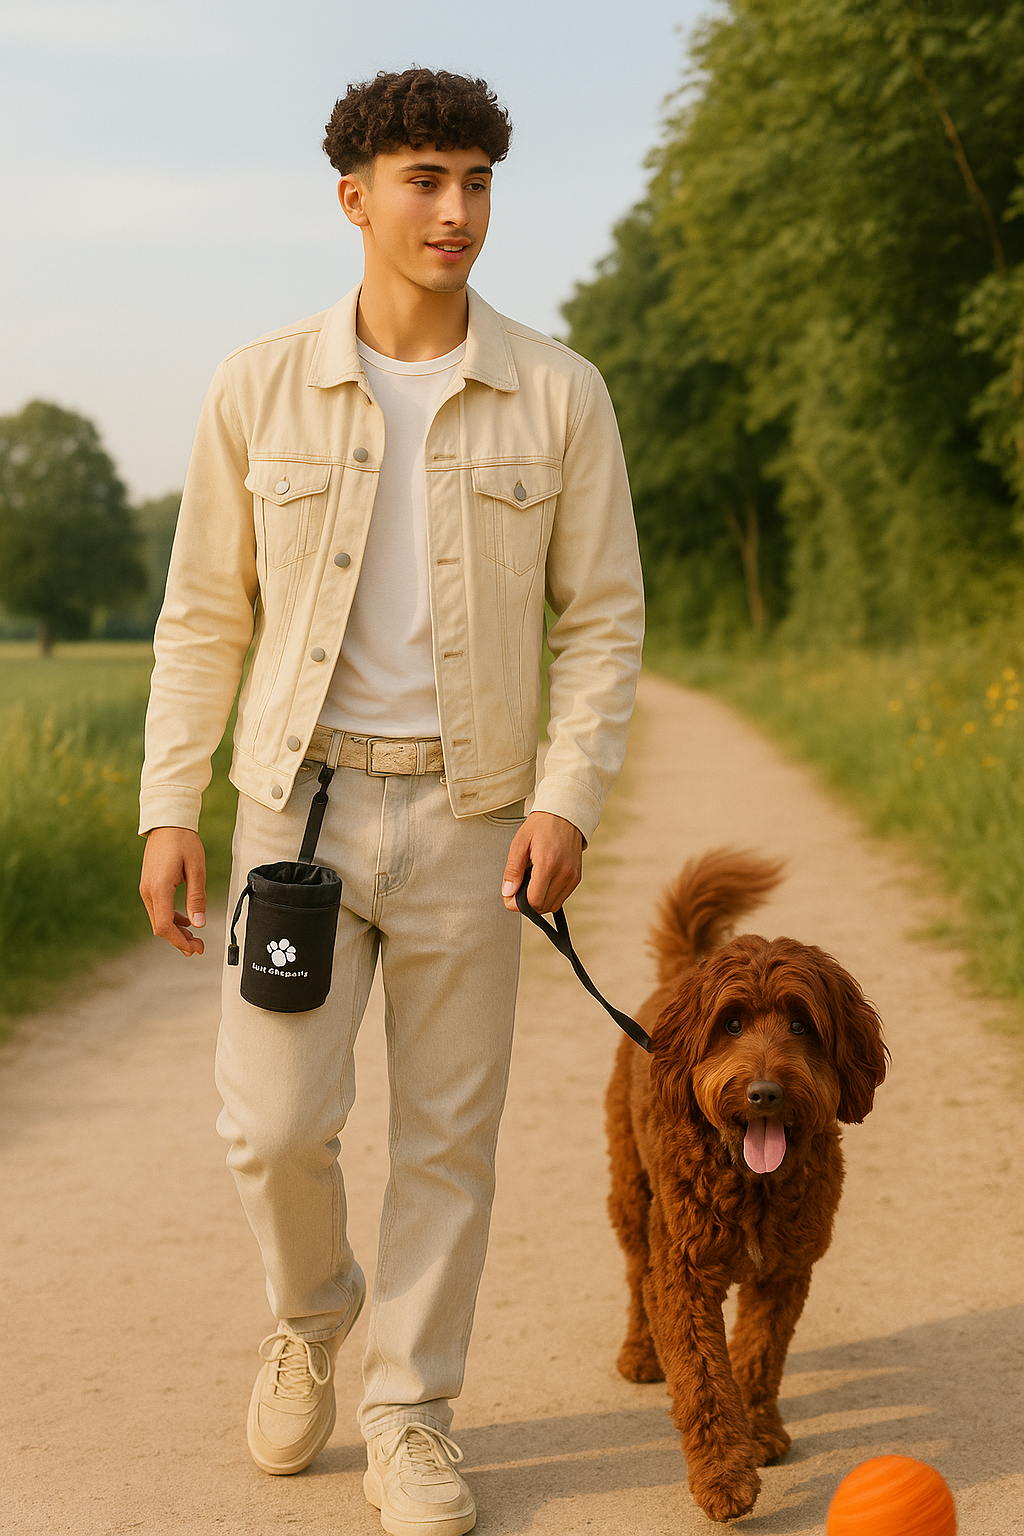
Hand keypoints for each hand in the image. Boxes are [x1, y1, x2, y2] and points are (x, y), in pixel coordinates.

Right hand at [140, 826, 207, 955]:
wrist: (168, 822)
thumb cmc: (184, 842)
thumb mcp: (196, 869)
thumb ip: (196, 898)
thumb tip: (199, 924)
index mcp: (159, 888)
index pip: (164, 925)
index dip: (179, 941)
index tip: (195, 949)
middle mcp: (147, 891)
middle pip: (160, 926)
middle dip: (179, 940)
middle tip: (199, 948)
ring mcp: (145, 888)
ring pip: (158, 919)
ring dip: (175, 930)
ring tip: (195, 938)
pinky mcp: (148, 885)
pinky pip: (158, 909)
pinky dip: (171, 918)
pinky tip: (185, 920)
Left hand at [501, 810, 582, 913]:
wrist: (565, 814)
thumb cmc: (540, 826)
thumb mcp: (519, 843)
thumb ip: (513, 871)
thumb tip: (508, 894)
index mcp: (548, 863)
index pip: (533, 901)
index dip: (517, 904)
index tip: (509, 897)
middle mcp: (564, 873)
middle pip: (542, 906)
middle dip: (526, 904)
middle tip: (516, 890)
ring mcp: (573, 876)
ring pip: (552, 905)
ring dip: (538, 901)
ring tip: (529, 883)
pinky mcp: (577, 878)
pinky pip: (560, 898)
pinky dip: (548, 896)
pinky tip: (541, 882)